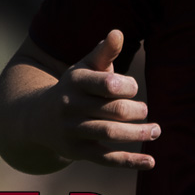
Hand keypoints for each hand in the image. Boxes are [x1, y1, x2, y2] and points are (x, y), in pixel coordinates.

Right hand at [35, 30, 158, 169]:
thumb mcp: (85, 67)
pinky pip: (106, 158)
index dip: (128, 86)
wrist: (37, 119)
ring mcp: (73, 130)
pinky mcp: (77, 152)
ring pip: (110, 133)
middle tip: (145, 110)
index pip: (108, 84)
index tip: (132, 88)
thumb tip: (118, 32)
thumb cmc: (74, 87)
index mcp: (75, 81)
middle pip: (113, 110)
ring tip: (156, 131)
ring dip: (138, 133)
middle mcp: (71, 106)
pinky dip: (129, 161)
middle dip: (136, 110)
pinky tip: (151, 162)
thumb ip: (104, 52)